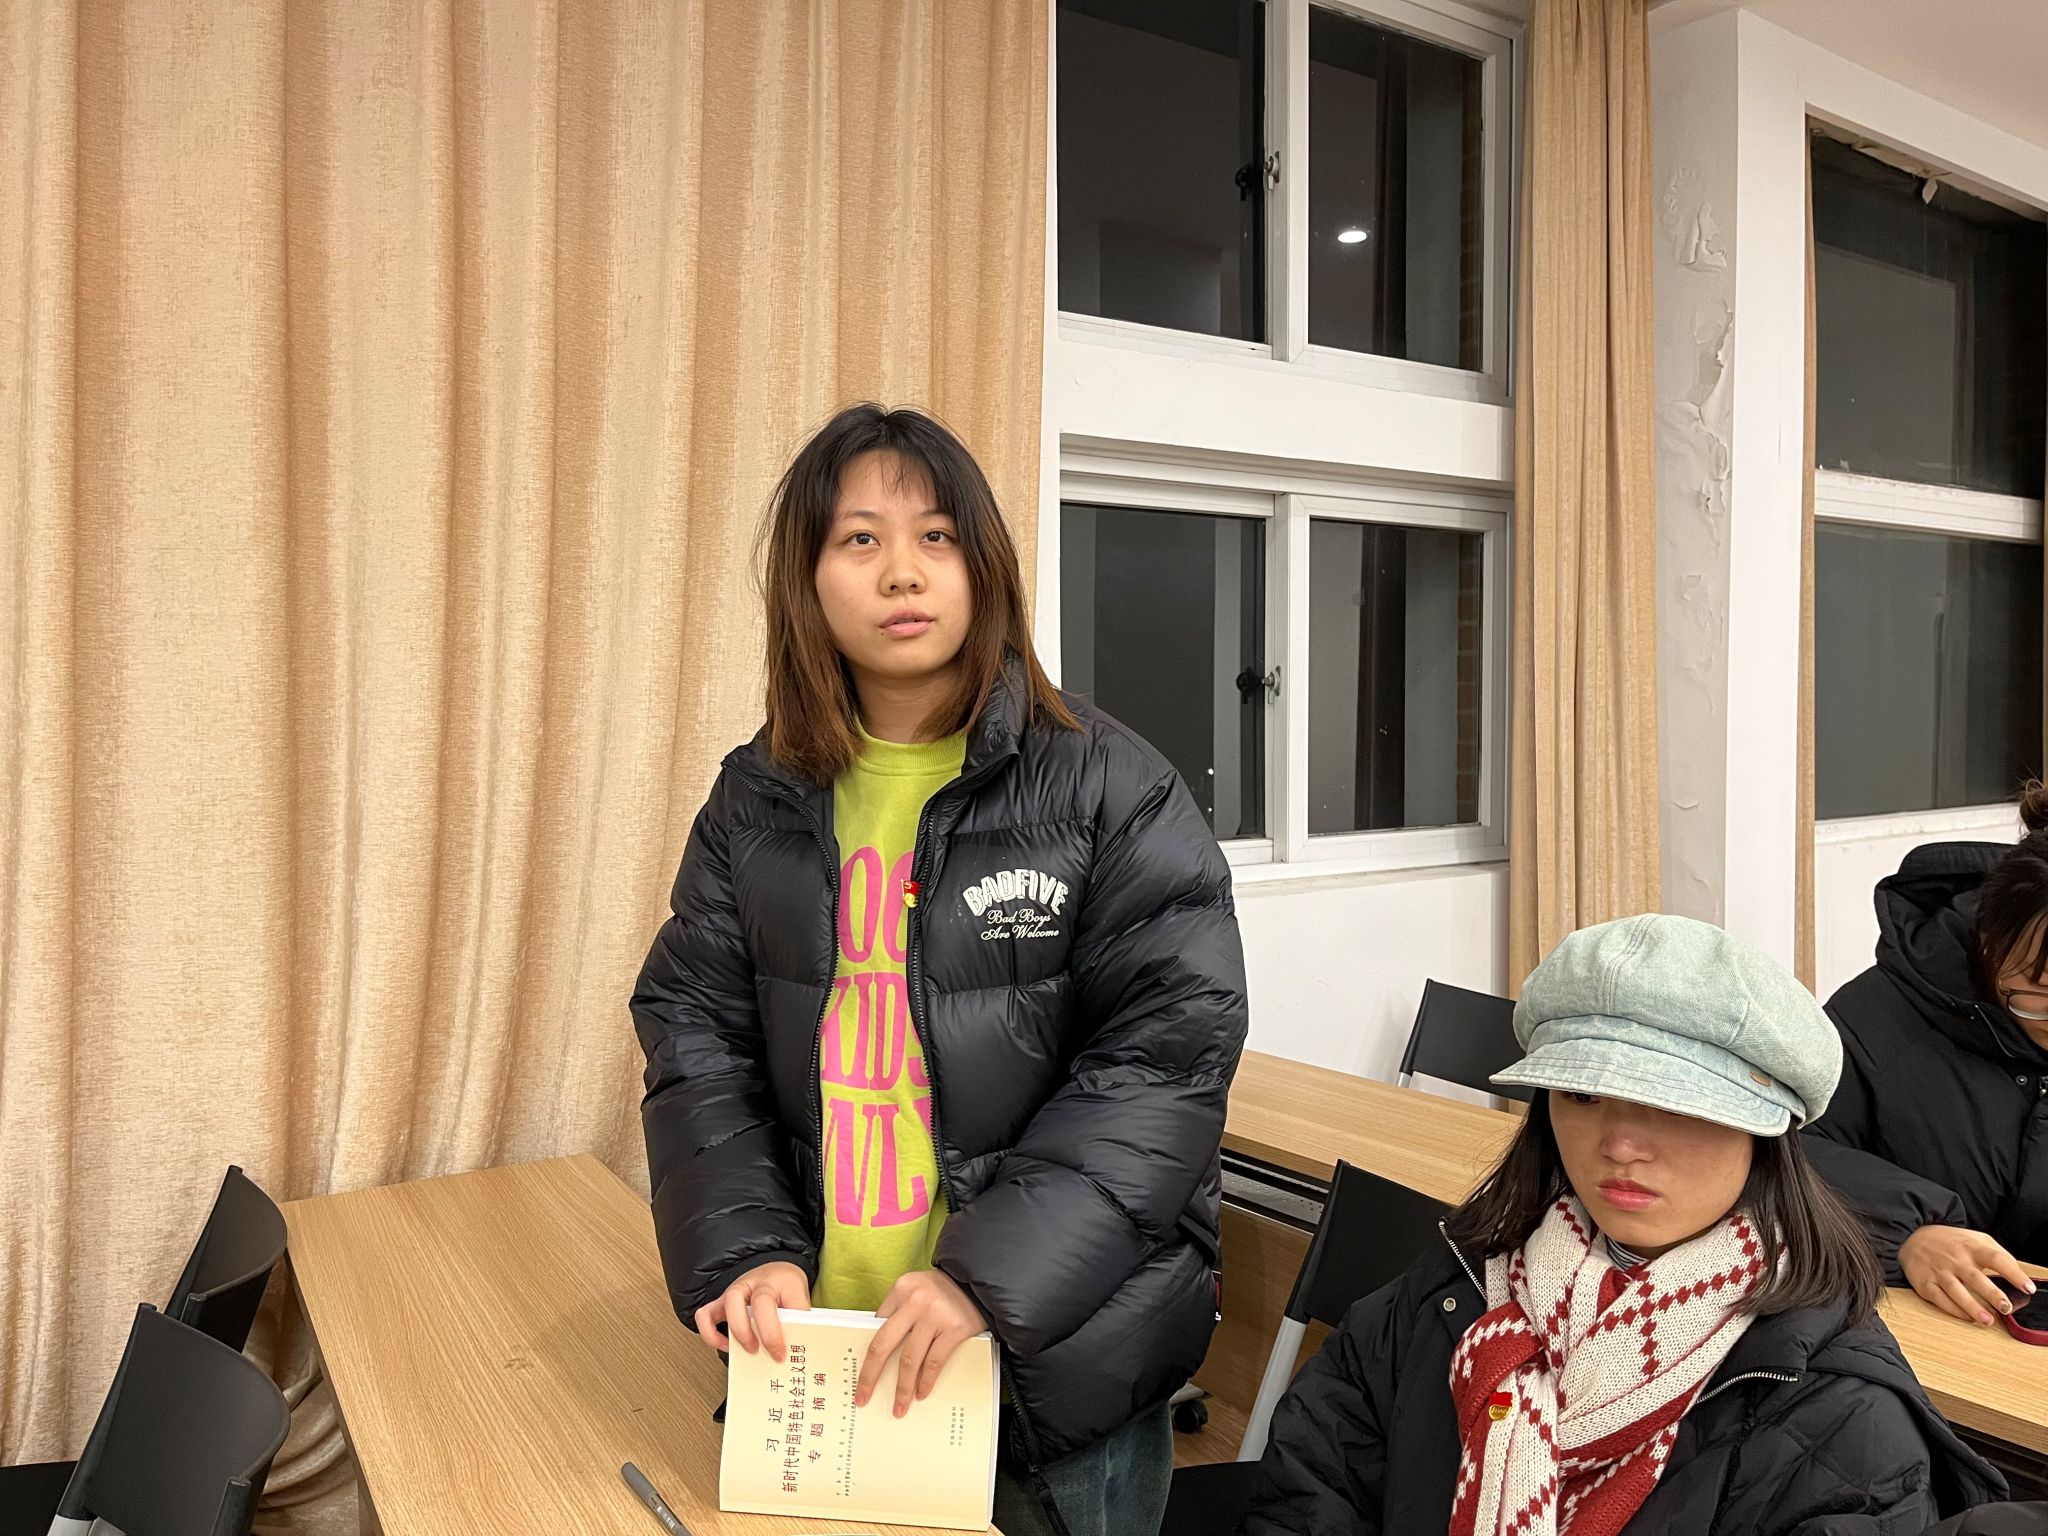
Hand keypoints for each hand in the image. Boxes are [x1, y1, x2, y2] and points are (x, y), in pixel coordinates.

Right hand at [693, 1261, 810, 1361]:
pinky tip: (727, 1346)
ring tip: (745, 1350)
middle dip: (746, 1333)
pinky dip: (710, 1334)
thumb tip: (798, 1345)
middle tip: (759, 1351)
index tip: (780, 1353)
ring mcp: (733, 1292)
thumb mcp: (800, 1297)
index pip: (764, 1304)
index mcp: (770, 1282)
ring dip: (730, 1332)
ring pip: (719, 1306)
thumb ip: (799, 1319)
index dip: (770, 1333)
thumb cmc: (786, 1286)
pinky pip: (705, 1316)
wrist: (778, 1271)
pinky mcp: (722, 1303)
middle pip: (736, 1301)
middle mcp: (748, 1284)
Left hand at [855, 1268, 987, 1417]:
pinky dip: (925, 1381)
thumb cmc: (945, 1289)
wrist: (981, 1282)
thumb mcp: (917, 1289)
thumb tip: (883, 1351)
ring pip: (909, 1359)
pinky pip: (934, 1362)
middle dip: (870, 1376)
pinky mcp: (955, 1329)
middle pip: (883, 1344)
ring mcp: (935, 1315)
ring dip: (902, 1388)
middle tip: (863, 1396)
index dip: (866, 1353)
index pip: (875, 1326)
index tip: (859, 1373)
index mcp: (902, 1289)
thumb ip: (900, 1312)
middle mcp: (915, 1301)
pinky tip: (921, 1393)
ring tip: (898, 1405)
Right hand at [1900, 1225, 2035, 1325]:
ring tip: (1988, 1320)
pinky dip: (1954, 1310)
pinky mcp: (1926, 1284)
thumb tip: (2018, 1274)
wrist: (1911, 1238)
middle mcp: (1955, 1260)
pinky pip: (1940, 1300)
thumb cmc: (1950, 1242)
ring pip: (1956, 1292)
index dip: (2014, 1273)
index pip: (1996, 1259)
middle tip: (2006, 1307)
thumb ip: (1997, 1253)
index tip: (2027, 1287)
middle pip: (1976, 1278)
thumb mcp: (1976, 1239)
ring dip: (1973, 1308)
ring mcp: (1939, 1272)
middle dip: (1992, 1294)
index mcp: (1971, 1247)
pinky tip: (1967, 1317)